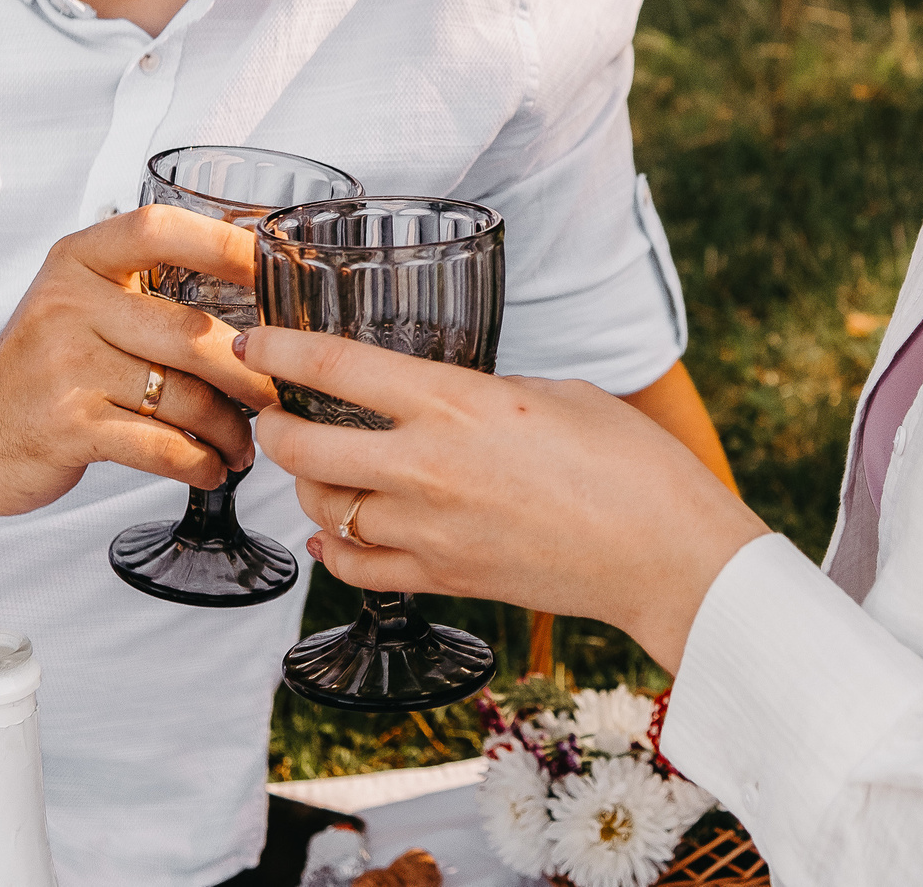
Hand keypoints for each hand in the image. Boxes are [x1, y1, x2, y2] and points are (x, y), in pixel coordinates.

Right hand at [0, 206, 276, 519]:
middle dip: (251, 371)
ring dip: (229, 428)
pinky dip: (198, 462)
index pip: (160, 230)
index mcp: (77, 260)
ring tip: (243, 442)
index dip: (225, 245)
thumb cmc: (42, 369)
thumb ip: (144, 288)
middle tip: (281, 391)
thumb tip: (252, 291)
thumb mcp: (77, 303)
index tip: (274, 271)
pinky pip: (160, 446)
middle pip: (190, 333)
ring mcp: (63, 367)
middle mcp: (67, 304)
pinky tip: (210, 467)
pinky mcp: (66, 427)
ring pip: (183, 396)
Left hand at [245, 327, 768, 672]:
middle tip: (273, 411)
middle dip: (275, 426)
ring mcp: (430, 531)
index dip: (281, 351)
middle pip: (305, 447)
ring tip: (315, 470)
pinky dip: (334, 552)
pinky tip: (333, 536)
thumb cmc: (630, 463)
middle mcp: (427, 467)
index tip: (256, 343)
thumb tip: (448, 399)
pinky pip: (357, 570)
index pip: (336, 365)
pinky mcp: (444, 580)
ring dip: (308, 487)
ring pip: (323, 511)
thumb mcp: (554, 391)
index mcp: (456, 402)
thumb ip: (485, 390)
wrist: (667, 552)